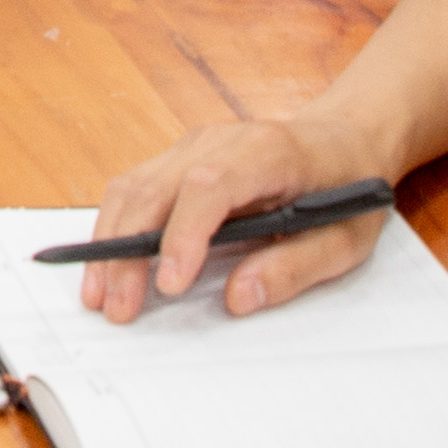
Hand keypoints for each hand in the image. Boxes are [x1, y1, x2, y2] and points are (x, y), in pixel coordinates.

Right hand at [73, 116, 395, 323]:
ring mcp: (193, 146)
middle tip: (118, 308)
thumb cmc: (347, 189)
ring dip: (109, 241)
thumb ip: (295, 269)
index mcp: (269, 153)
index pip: (209, 185)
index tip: (170, 285)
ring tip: (100, 294)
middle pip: (155, 188)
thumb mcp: (347, 239)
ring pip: (133, 186)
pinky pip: (135, 188)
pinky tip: (108, 266)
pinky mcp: (179, 160)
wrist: (345, 139)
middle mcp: (220, 141)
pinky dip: (115, 228)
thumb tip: (238, 297)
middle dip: (127, 251)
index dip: (183, 235)